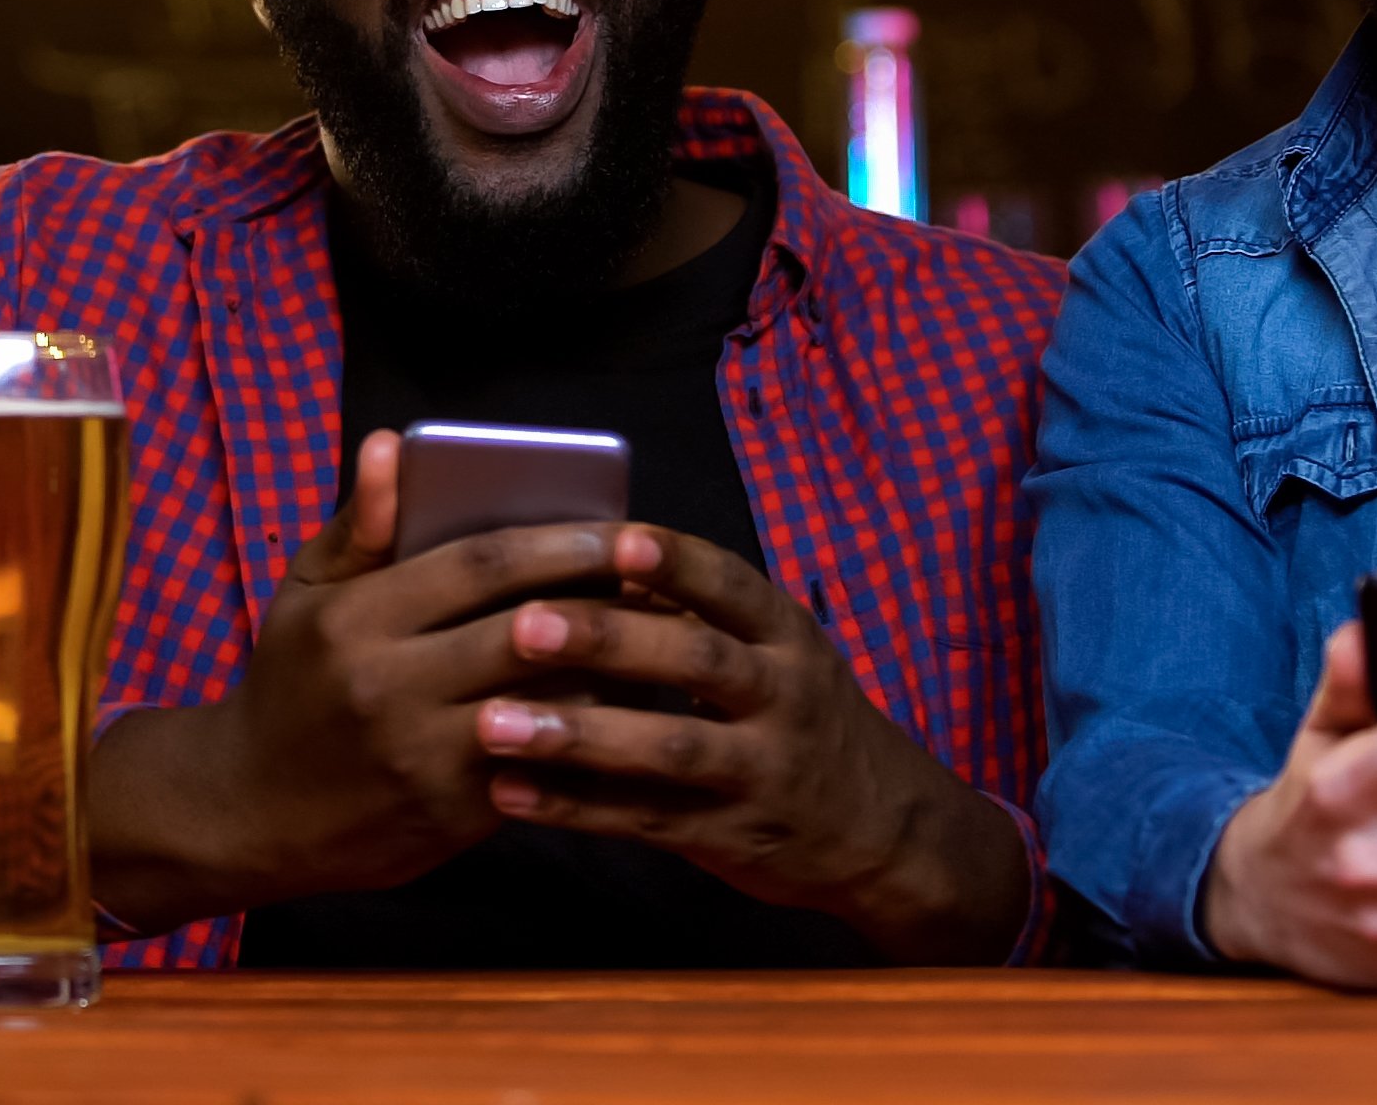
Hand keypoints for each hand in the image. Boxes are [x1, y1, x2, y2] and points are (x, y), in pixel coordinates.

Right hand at [85, 430, 610, 930]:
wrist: (251, 812)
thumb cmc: (290, 684)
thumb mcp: (303, 595)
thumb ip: (357, 525)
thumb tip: (389, 444)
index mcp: (355, 621)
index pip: (479, 564)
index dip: (558, 541)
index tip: (617, 525)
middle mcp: (390, 687)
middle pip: (526, 631)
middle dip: (602, 597)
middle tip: (660, 574)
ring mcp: (426, 758)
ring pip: (548, 703)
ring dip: (610, 668)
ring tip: (660, 633)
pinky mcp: (455, 816)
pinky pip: (545, 763)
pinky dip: (588, 730)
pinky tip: (625, 703)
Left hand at [470, 526, 1035, 962]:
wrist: (884, 831)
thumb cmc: (803, 718)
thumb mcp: (778, 653)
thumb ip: (699, 616)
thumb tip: (591, 557)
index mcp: (787, 636)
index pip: (732, 585)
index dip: (676, 562)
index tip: (614, 540)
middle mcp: (782, 697)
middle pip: (695, 660)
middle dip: (606, 641)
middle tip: (522, 625)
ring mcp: (760, 772)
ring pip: (666, 749)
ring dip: (576, 736)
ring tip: (491, 723)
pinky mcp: (731, 837)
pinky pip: (645, 820)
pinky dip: (574, 808)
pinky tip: (508, 795)